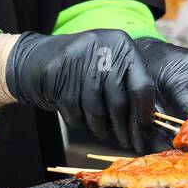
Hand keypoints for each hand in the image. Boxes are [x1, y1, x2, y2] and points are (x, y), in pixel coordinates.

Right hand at [6, 30, 155, 151]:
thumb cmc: (81, 69)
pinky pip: (76, 114)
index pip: (143, 85)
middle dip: (124, 128)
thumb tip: (152, 120)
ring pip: (97, 111)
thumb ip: (129, 86)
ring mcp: (79, 61)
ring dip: (100, 128)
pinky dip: (80, 123)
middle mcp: (104, 49)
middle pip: (120, 102)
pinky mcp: (58, 77)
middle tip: (128, 142)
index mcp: (122, 44)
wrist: (35, 59)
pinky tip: (80, 119)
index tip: (145, 131)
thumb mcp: (109, 66)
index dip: (144, 113)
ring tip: (100, 129)